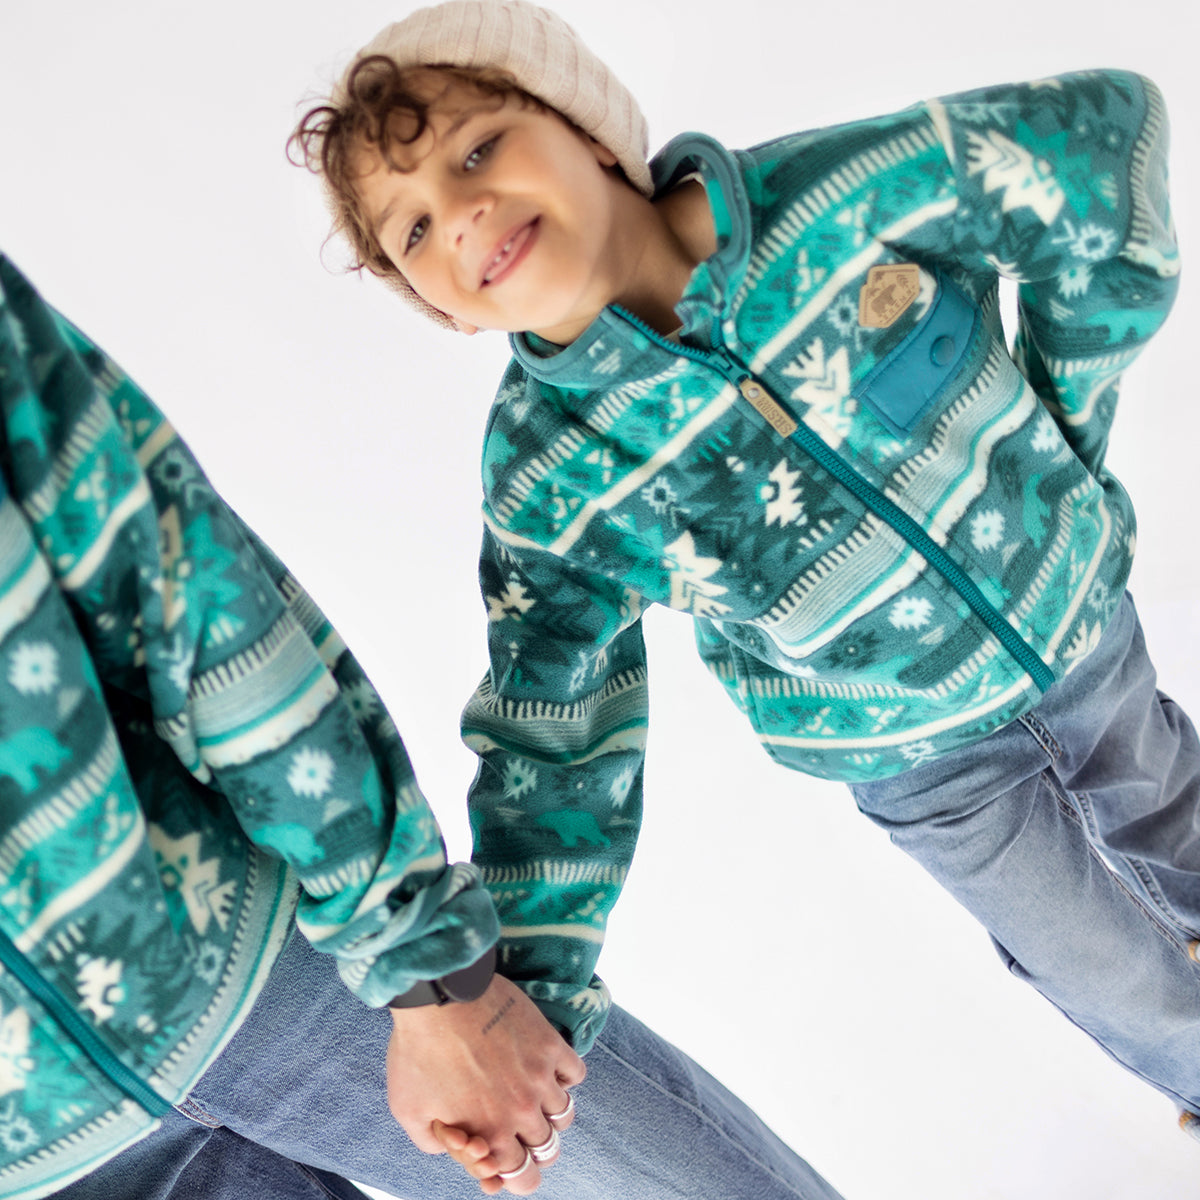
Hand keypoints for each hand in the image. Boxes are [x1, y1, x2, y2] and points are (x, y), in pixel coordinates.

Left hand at [386, 974, 584, 1192]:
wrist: (441, 995)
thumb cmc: (419, 1050)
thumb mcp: (408, 1109)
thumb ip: (434, 1142)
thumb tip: (456, 1145)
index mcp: (491, 1134)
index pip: (525, 1179)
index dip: (518, 1175)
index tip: (509, 1158)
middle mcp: (522, 1112)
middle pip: (549, 1149)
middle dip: (534, 1145)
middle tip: (520, 1126)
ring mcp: (540, 1078)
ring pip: (565, 1114)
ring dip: (550, 1112)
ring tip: (531, 1094)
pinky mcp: (550, 1044)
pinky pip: (576, 1074)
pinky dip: (565, 1076)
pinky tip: (544, 1068)